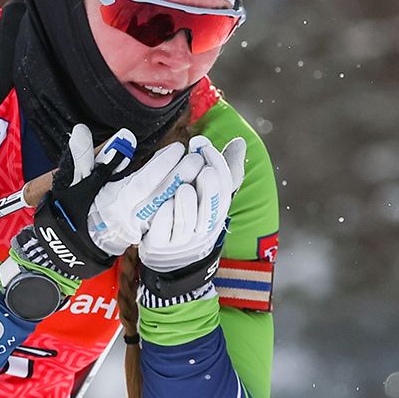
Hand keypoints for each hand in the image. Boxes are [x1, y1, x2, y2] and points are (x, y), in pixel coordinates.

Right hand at [0, 125, 199, 321]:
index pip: (142, 181)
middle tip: (198, 157)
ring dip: (186, 189)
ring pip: (167, 206)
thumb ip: (85, 157)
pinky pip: (168, 216)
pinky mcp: (147, 232)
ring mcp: (141, 225)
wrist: (77, 242)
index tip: (178, 148)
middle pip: (160, 195)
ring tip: (202, 170)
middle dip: (181, 176)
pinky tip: (195, 189)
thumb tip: (82, 130)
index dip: (161, 165)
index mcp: (113, 200)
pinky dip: (181, 202)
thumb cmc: (78, 205)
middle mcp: (130, 214)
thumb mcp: (78, 180)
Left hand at [137, 136, 246, 305]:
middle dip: (208, 189)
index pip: (223, 190)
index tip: (204, 146)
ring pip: (187, 223)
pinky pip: (164, 233)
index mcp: (215, 213)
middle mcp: (201, 228)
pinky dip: (164, 219)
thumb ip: (222, 168)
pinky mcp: (159, 244)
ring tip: (183, 188)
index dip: (217, 167)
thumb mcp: (208, 194)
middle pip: (209, 210)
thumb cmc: (192, 215)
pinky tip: (163, 205)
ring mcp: (180, 239)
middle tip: (203, 169)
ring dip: (187, 206)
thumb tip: (239, 142)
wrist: (170, 255)